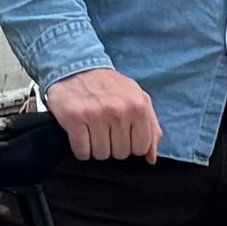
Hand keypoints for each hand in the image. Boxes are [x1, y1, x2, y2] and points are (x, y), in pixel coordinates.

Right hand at [49, 66, 164, 162]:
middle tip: (105, 128)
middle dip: (113, 145)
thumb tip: (151, 158)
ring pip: (101, 154)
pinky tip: (81, 133)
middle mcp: (119, 110)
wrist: (77, 67)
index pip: (141, 148)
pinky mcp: (74, 118)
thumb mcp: (137, 98)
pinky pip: (82, 152)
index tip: (122, 133)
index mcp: (138, 105)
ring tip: (93, 129)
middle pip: (120, 153)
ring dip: (96, 147)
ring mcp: (96, 114)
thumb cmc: (109, 87)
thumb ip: (151, 127)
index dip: (131, 144)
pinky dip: (81, 148)